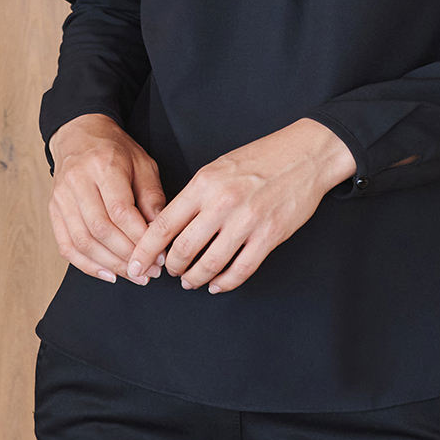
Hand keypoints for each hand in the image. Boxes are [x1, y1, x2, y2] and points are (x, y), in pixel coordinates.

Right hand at [47, 114, 168, 285]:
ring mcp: (61, 197)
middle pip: (100, 229)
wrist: (79, 135)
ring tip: (134, 275)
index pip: (120, 210)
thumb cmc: (115, 150)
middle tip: (149, 271)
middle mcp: (77, 181)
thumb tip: (159, 233)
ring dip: (110, 264)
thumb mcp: (143, 164)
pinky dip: (87, 265)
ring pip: (83, 241)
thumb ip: (152, 197)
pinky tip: (107, 273)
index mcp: (103, 165)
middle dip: (127, 256)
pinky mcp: (53, 210)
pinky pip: (66, 245)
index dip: (139, 237)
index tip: (159, 254)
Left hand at [122, 119, 352, 294]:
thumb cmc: (260, 158)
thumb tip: (172, 226)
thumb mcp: (218, 168)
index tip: (134, 265)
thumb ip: (196, 196)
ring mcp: (247, 221)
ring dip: (195, 278)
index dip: (145, 250)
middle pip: (183, 248)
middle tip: (170, 273)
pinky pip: (240, 270)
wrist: (304, 154)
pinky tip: (217, 284)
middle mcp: (222, 203)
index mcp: (204, 184)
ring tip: (191, 281)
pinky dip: (225, 283)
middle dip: (171, 267)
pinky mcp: (270, 236)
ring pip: (210, 264)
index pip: (164, 224)